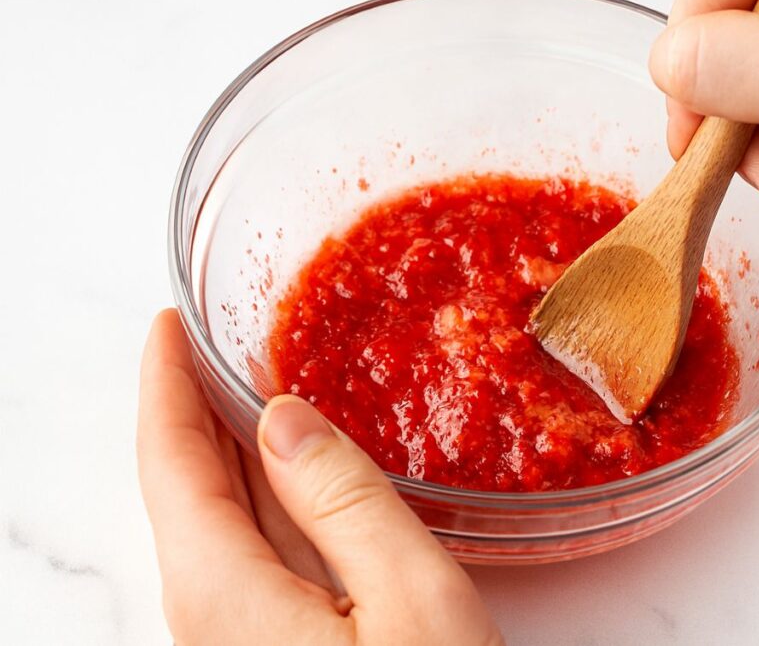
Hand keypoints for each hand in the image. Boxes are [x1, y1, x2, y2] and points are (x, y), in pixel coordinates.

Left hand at [137, 309, 502, 644]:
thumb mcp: (413, 599)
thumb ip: (348, 502)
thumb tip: (286, 418)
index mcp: (226, 591)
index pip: (169, 464)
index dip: (167, 383)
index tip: (172, 322)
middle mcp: (214, 616)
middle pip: (188, 489)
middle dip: (200, 404)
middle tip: (224, 337)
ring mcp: (242, 635)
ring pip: (227, 522)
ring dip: (239, 449)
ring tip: (261, 386)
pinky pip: (258, 552)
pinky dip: (272, 495)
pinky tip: (304, 472)